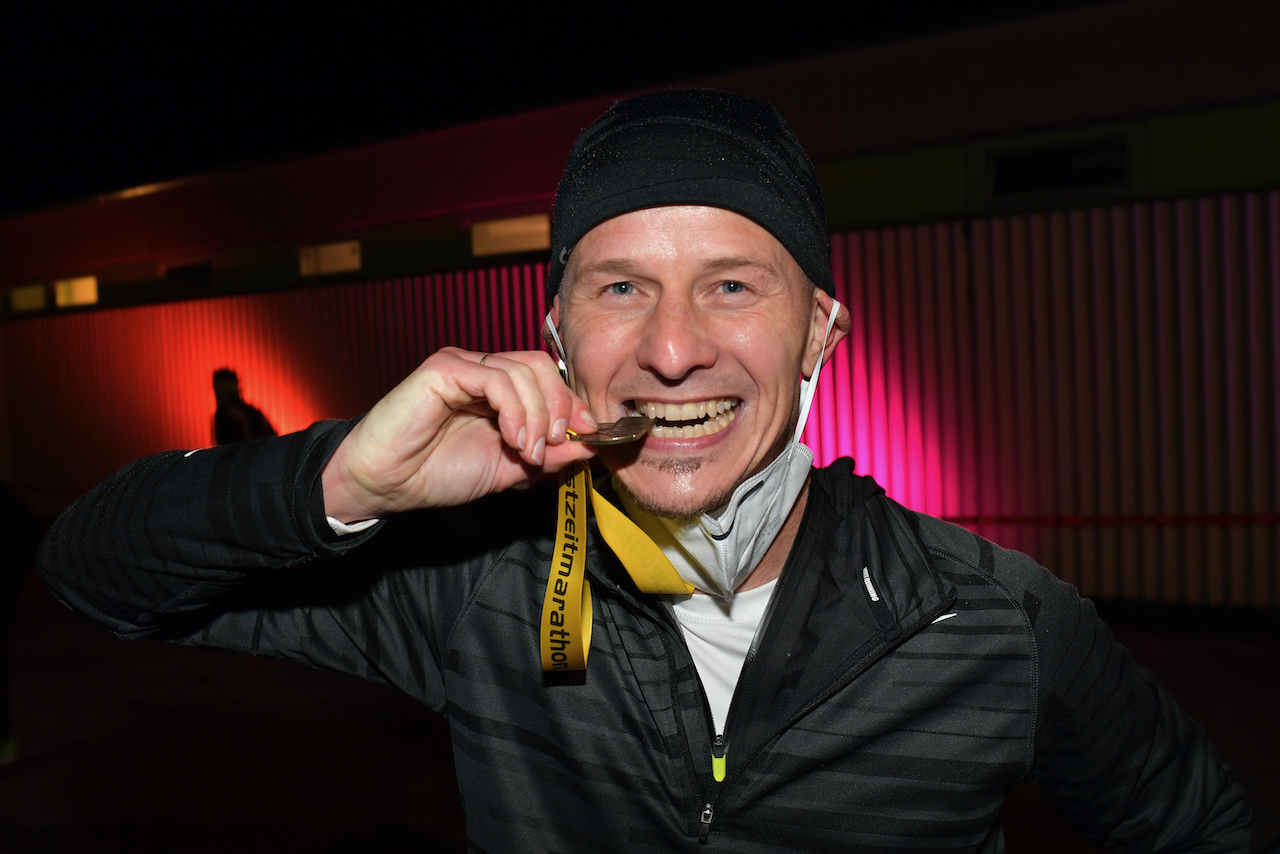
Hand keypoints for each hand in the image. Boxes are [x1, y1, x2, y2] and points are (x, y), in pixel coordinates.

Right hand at [321, 347, 598, 521]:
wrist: (385, 485)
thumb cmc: (435, 475)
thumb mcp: (508, 469)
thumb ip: (547, 456)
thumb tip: (591, 445)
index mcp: (497, 391)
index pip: (548, 379)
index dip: (573, 405)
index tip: (590, 437)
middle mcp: (482, 371)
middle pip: (541, 367)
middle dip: (561, 406)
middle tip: (557, 444)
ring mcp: (463, 366)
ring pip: (524, 371)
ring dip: (538, 415)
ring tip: (528, 451)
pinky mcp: (444, 369)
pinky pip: (495, 377)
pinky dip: (516, 410)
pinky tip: (513, 439)